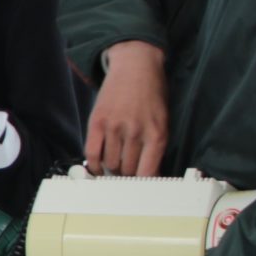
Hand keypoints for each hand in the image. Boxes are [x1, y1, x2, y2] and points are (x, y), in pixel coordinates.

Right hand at [86, 41, 168, 176]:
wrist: (135, 65)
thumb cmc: (152, 93)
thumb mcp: (163, 120)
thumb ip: (156, 147)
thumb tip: (147, 174)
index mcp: (157, 134)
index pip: (147, 173)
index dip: (142, 185)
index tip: (138, 190)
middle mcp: (136, 132)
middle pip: (128, 170)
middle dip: (127, 175)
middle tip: (126, 173)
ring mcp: (115, 127)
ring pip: (110, 164)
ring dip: (111, 168)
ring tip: (114, 164)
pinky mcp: (97, 121)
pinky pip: (92, 152)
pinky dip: (93, 164)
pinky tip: (96, 166)